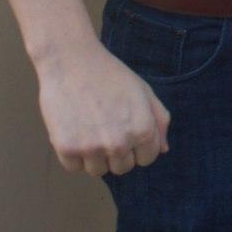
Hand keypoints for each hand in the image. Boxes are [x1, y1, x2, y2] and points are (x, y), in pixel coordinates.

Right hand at [35, 39, 170, 175]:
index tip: (124, 129)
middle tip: (105, 127)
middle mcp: (119, 143)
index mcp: (142, 130)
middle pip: (122, 168)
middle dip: (117, 152)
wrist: (71, 61)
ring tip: (89, 129)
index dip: (137, 145)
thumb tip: (163, 149)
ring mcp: (92, 148)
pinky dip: (72, 155)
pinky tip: (74, 131)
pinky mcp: (67, 148)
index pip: (147, 159)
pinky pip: (74, 168)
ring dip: (94, 156)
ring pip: (98, 171)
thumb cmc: (109, 74)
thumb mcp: (143, 91)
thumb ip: (159, 120)